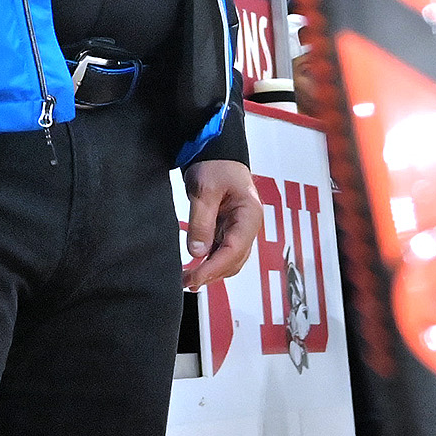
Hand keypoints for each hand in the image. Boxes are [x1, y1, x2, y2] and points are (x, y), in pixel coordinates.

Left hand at [179, 158, 265, 289]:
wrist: (216, 153)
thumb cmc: (216, 165)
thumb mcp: (204, 190)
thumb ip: (201, 221)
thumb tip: (197, 252)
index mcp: (249, 215)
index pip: (234, 250)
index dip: (214, 267)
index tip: (195, 278)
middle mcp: (248, 226)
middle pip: (234, 260)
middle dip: (212, 274)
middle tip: (186, 282)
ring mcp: (240, 229)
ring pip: (229, 260)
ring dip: (211, 271)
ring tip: (188, 279)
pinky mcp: (229, 230)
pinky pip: (222, 252)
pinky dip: (210, 262)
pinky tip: (194, 267)